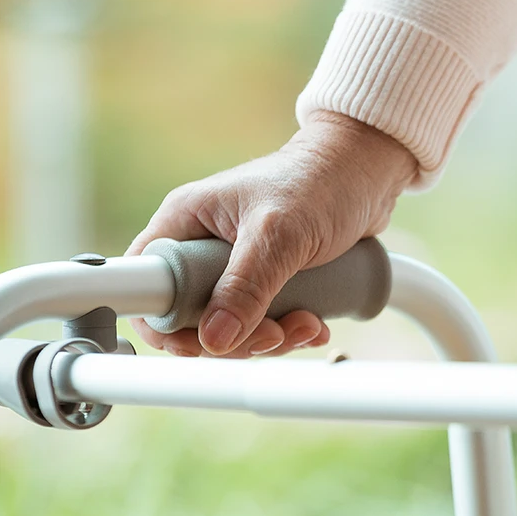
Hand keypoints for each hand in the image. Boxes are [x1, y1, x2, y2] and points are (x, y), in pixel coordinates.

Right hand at [126, 112, 416, 357]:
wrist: (369, 171)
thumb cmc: (321, 181)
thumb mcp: (280, 234)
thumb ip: (245, 286)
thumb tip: (214, 339)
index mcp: (186, 221)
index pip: (147, 283)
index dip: (165, 323)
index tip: (200, 344)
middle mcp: (204, 244)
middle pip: (192, 317)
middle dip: (235, 338)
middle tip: (274, 335)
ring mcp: (237, 264)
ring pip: (232, 325)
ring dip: (271, 338)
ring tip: (307, 324)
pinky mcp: (269, 278)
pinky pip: (266, 321)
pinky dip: (291, 331)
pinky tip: (316, 324)